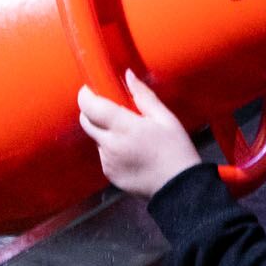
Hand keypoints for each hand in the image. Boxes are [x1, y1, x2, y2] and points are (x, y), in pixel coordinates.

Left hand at [78, 69, 203, 198]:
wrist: (179, 189)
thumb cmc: (176, 151)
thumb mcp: (166, 118)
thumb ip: (143, 96)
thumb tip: (128, 75)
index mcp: (124, 128)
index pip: (91, 107)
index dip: (85, 95)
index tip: (90, 88)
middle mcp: (110, 145)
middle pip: (86, 122)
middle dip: (91, 111)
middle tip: (109, 107)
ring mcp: (108, 162)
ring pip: (96, 139)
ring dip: (105, 132)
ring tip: (130, 135)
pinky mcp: (110, 175)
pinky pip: (104, 155)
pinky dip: (111, 149)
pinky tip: (132, 152)